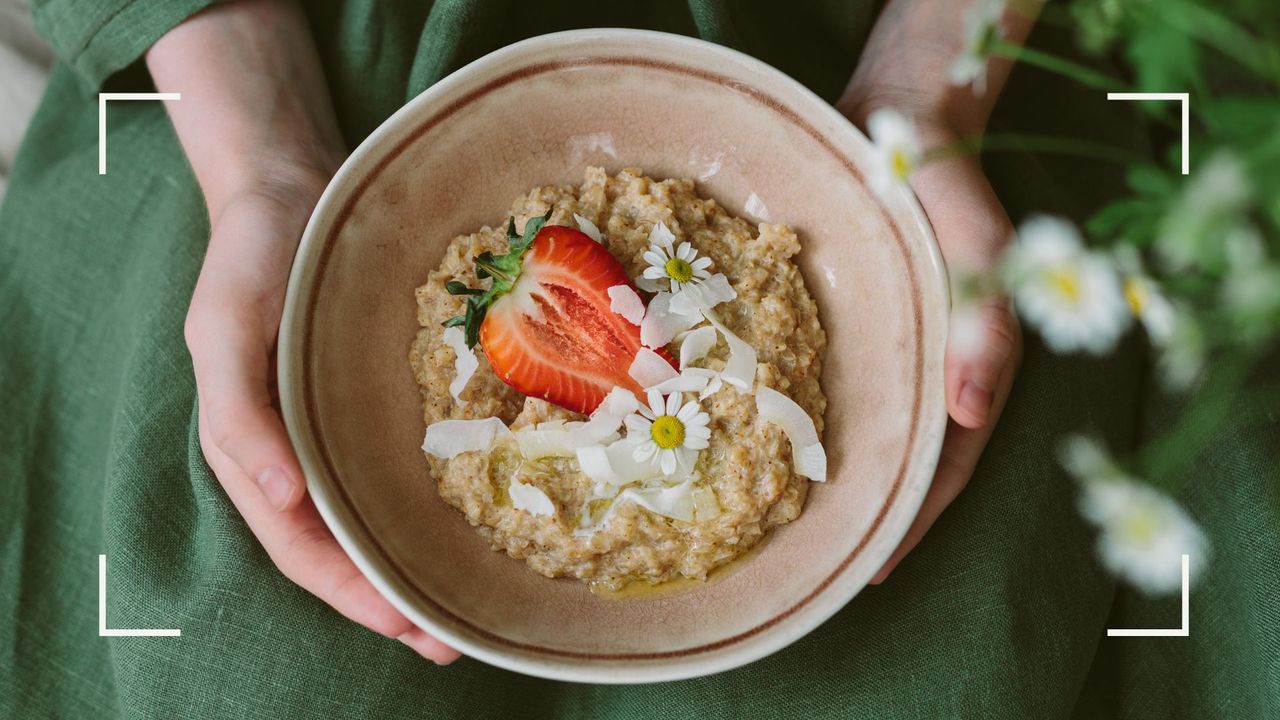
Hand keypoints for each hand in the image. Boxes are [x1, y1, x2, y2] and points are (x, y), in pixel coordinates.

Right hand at [149, 0, 458, 661]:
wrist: (290, 188)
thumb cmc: (248, 257)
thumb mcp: (224, 327)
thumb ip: (238, 415)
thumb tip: (280, 500)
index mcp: (254, 450)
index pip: (299, 547)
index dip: (350, 593)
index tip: (409, 625)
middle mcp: (297, 451)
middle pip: (341, 549)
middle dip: (389, 601)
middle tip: (452, 638)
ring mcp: (334, 428)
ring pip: (371, 518)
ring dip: (411, 567)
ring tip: (465, 606)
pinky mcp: (367, 400)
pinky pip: (394, 466)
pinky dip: (423, 505)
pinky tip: (466, 522)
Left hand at [837, 0, 1031, 582]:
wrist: (897, 118)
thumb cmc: (942, 176)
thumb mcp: (979, 239)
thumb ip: (987, 322)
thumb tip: (973, 416)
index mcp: (966, 364)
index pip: (943, 468)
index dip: (909, 524)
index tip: (869, 573)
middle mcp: (925, 368)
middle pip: (898, 465)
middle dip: (865, 520)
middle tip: (814, 571)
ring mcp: (887, 350)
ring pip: (862, 434)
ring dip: (834, 480)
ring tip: (779, 528)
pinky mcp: (849, 327)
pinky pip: (826, 387)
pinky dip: (802, 422)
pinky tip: (757, 446)